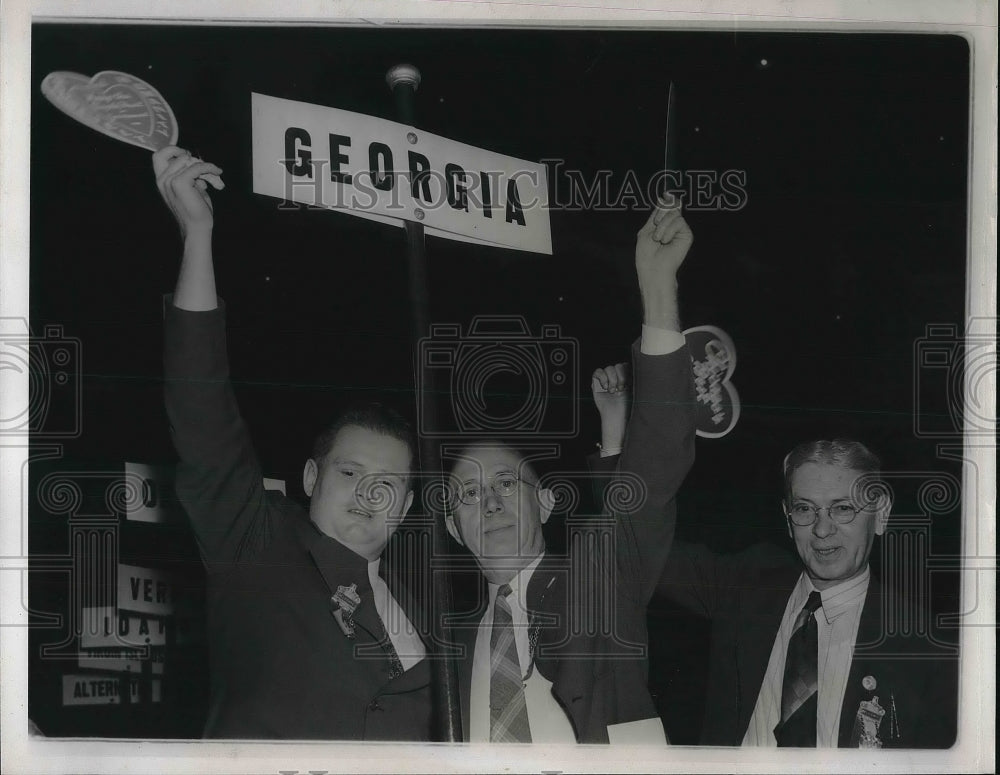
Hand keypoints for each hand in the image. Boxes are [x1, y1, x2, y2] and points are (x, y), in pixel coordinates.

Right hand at [153, 146, 223, 238]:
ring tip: (214, 175)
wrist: (197, 227)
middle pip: (176, 154)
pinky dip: (210, 168)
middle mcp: (162, 180)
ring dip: (204, 166)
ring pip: (188, 160)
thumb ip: (189, 175)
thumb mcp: (190, 188)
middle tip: (204, 166)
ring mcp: (169, 181)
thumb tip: (197, 163)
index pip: (159, 155)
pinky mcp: (180, 182)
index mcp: (161, 181)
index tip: (187, 154)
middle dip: (192, 158)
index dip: (172, 150)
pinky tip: (218, 172)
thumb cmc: (195, 210)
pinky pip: (197, 167)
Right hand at [592, 362, 629, 451]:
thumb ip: (638, 380)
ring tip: (612, 391)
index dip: (627, 372)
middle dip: (620, 377)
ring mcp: (607, 380)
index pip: (627, 365)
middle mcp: (617, 378)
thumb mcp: (636, 392)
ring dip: (611, 379)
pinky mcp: (597, 383)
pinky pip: (598, 372)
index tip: (629, 384)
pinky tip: (605, 388)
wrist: (615, 417)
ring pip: (609, 368)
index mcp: (628, 378)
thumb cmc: (627, 408)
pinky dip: (602, 378)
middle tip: (620, 389)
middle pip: (618, 365)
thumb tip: (644, 369)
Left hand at [635, 197, 692, 329]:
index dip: (666, 200)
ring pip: (674, 214)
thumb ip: (656, 214)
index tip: (666, 195)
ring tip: (659, 240)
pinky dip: (669, 231)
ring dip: (662, 227)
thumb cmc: (647, 254)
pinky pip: (679, 221)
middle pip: (670, 206)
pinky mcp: (687, 234)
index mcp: (662, 224)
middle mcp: (673, 225)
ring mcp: (681, 229)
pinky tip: (666, 241)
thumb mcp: (647, 230)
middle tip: (655, 233)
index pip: (665, 206)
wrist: (653, 269)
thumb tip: (665, 197)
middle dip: (660, 217)